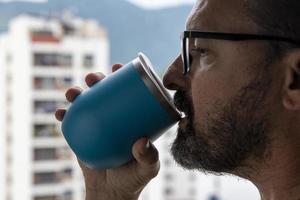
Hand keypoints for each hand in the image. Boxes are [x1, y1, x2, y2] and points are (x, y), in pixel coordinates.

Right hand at [55, 64, 159, 199]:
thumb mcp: (147, 168)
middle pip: (104, 92)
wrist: (112, 193)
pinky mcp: (83, 135)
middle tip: (92, 78)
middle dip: (96, 79)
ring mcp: (97, 125)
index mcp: (131, 118)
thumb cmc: (134, 178)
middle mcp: (114, 118)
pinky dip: (64, 115)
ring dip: (77, 92)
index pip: (128, 92)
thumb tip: (141, 142)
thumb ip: (149, 157)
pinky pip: (71, 121)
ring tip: (73, 93)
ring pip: (85, 102)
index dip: (122, 77)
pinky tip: (60, 113)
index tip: (117, 67)